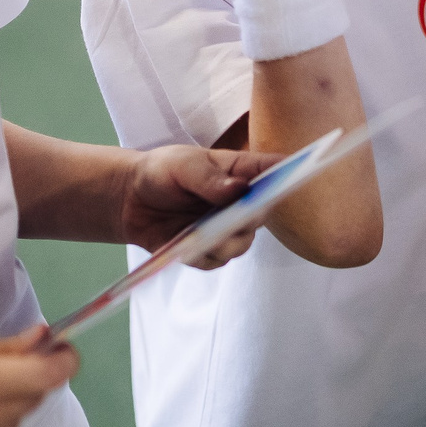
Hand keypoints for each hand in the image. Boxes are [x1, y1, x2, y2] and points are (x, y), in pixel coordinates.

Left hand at [120, 143, 278, 266]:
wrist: (130, 198)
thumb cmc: (162, 171)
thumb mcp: (183, 166)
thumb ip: (209, 179)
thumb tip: (240, 190)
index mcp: (239, 172)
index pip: (272, 171)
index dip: (288, 173)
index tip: (295, 176)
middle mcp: (239, 202)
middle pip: (261, 214)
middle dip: (249, 217)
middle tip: (236, 217)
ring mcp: (225, 229)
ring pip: (240, 243)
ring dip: (225, 242)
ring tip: (204, 237)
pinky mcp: (207, 251)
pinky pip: (215, 261)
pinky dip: (203, 257)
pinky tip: (186, 249)